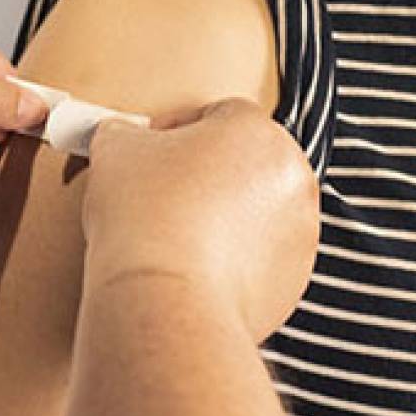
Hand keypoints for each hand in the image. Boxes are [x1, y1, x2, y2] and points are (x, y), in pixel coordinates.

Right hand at [80, 99, 319, 340]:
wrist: (164, 300)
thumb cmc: (145, 218)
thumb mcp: (116, 149)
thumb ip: (127, 132)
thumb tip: (124, 138)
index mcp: (257, 131)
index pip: (217, 115)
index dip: (177, 131)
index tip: (151, 153)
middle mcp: (291, 176)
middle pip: (245, 162)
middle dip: (208, 174)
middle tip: (165, 194)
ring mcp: (299, 231)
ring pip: (256, 212)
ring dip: (224, 217)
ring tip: (177, 235)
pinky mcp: (293, 279)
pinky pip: (262, 258)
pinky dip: (234, 260)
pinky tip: (195, 267)